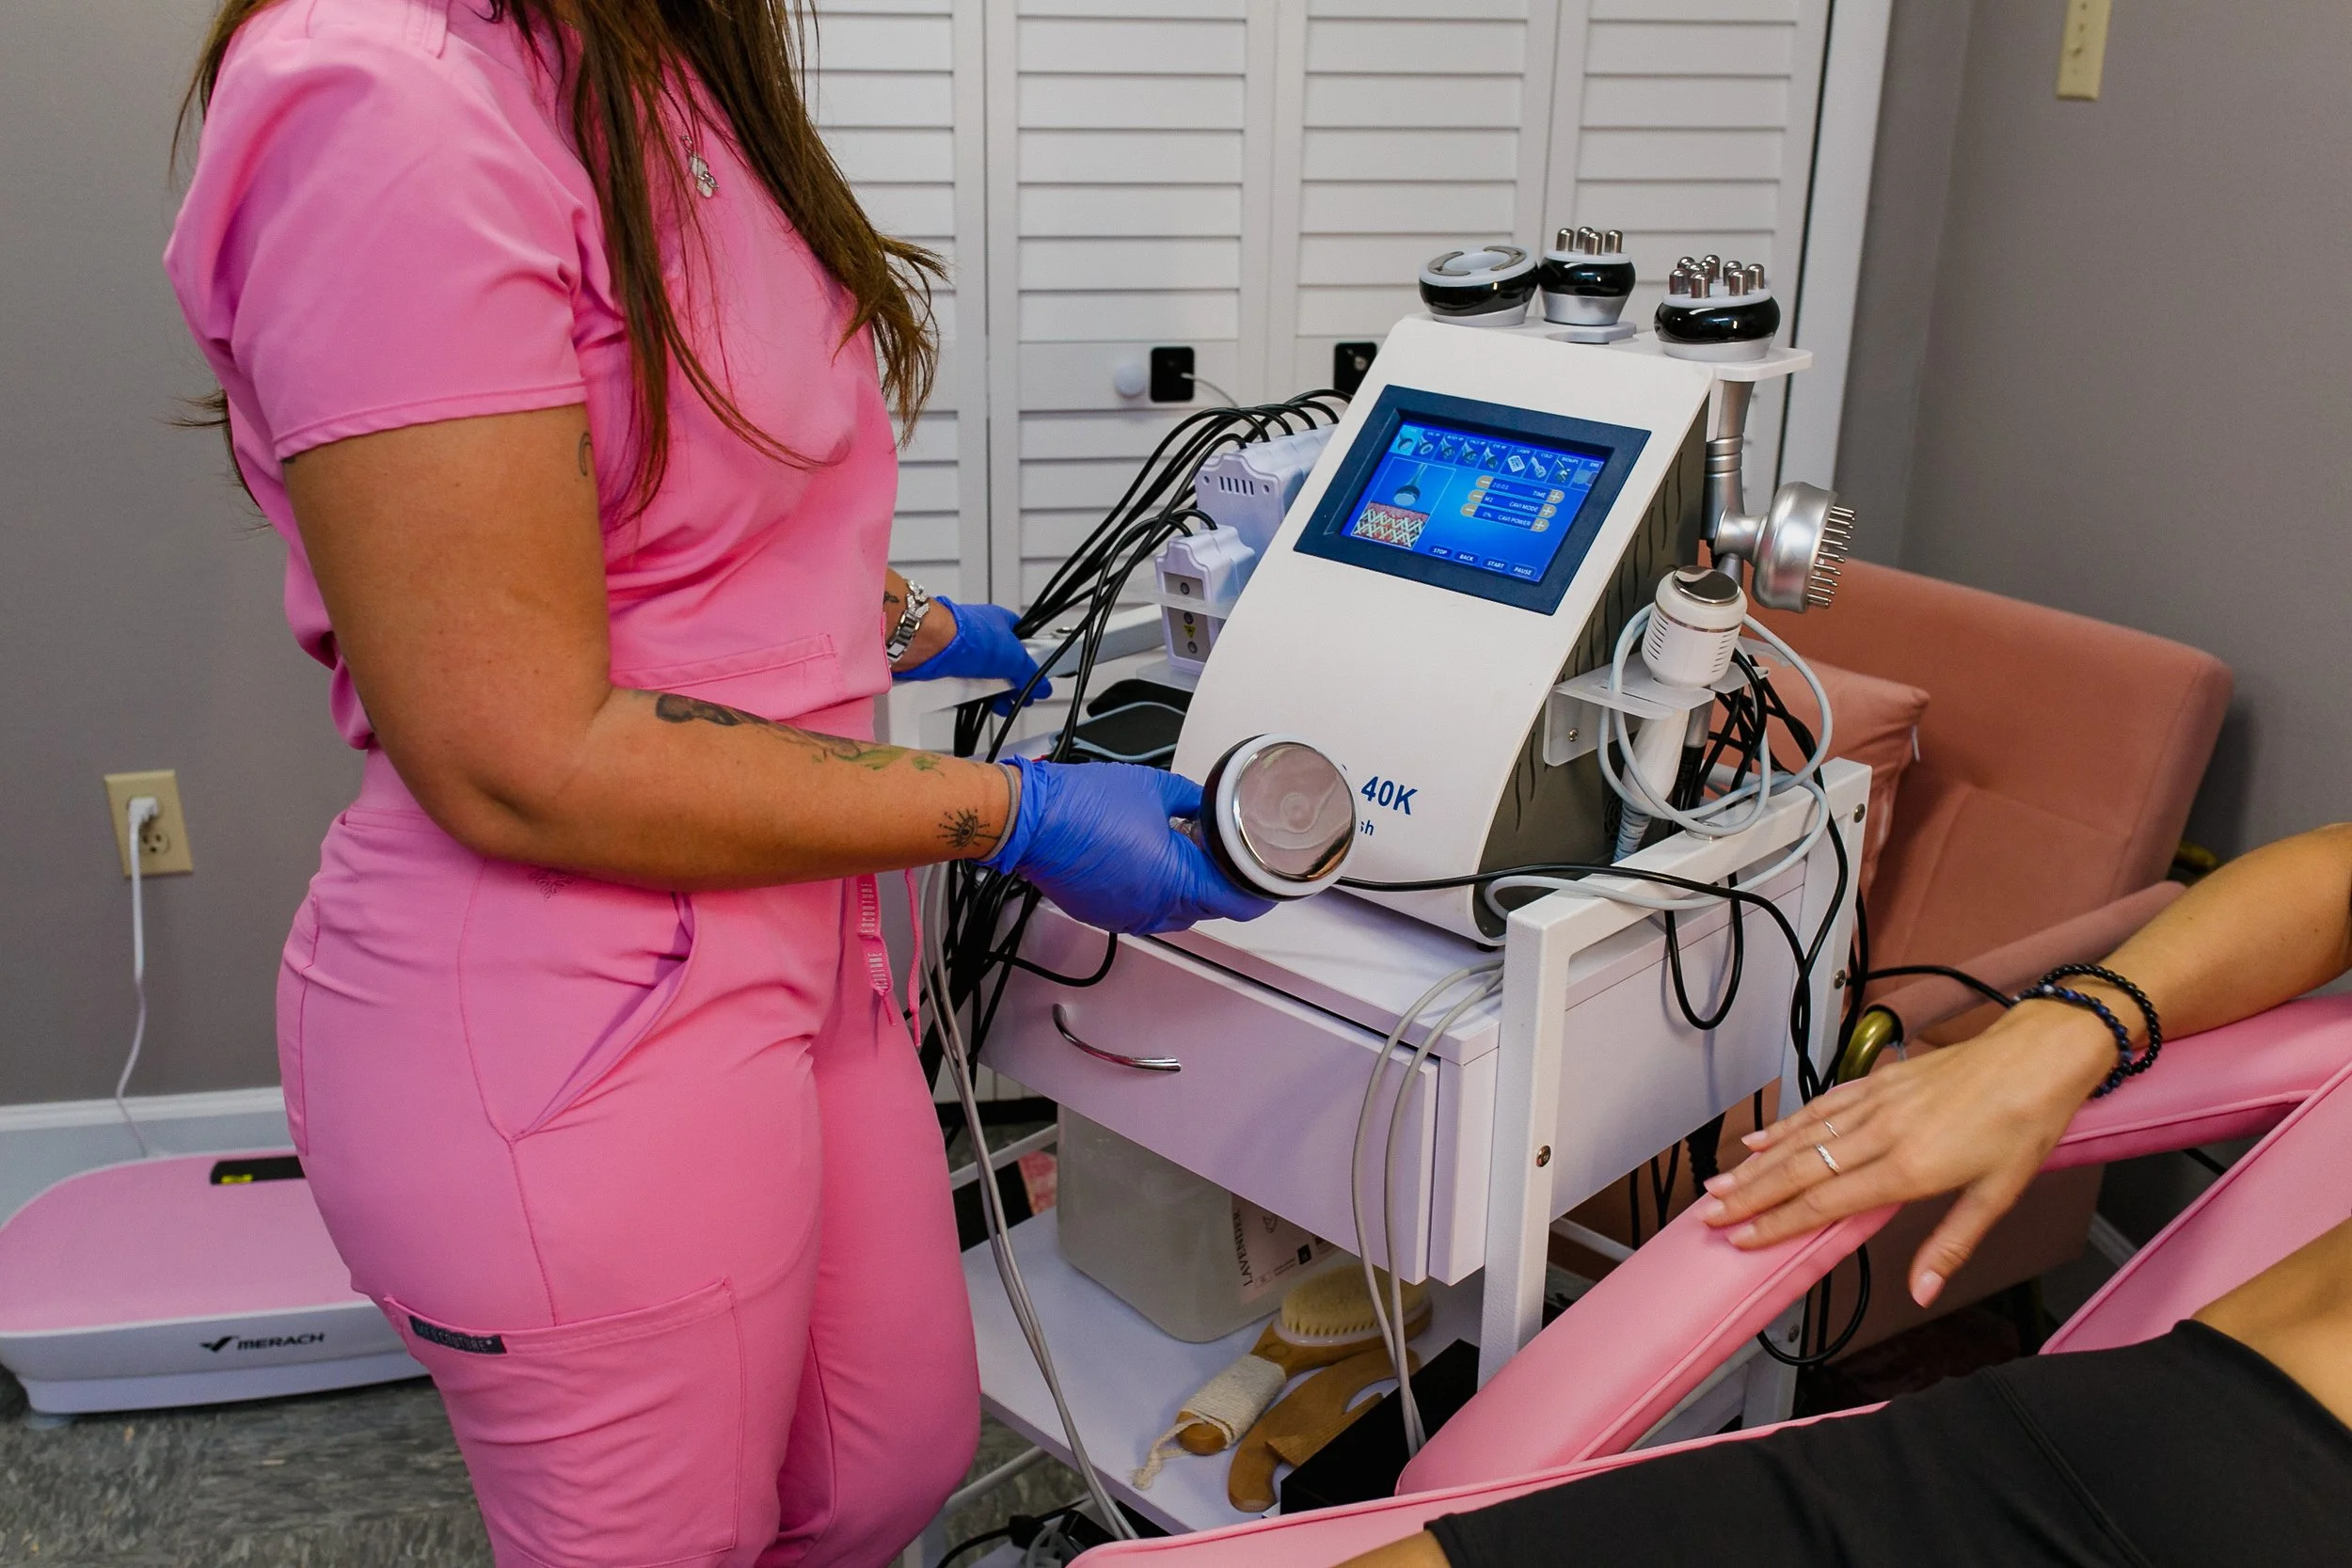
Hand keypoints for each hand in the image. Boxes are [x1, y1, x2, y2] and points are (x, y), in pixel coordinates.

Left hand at [892, 598, 1051, 715]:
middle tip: (1018, 696)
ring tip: (999, 704)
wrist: (931, 644)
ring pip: (984, 678)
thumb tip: (1043, 686)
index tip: (1035, 676)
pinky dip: (972, 695)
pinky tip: (978, 701)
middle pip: (1003, 664)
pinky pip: (965, 686)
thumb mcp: (1013, 656)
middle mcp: (982, 636)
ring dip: (992, 693)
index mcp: (1001, 622)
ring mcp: (964, 653)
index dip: (1030, 658)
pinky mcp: (948, 669)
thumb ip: (1030, 673)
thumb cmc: (968, 636)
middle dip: (1011, 683)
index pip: (1022, 639)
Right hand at [982, 758, 1274, 934]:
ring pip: (1177, 912)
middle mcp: (1154, 907)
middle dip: (1222, 884)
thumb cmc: (1083, 805)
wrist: (1032, 821)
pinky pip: (1145, 910)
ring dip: (1189, 890)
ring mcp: (1128, 916)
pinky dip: (1156, 892)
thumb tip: (1208, 808)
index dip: (1259, 892)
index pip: (1237, 902)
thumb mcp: (1158, 789)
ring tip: (1184, 853)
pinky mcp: (1105, 914)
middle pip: (1209, 908)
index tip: (1268, 880)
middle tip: (1225, 854)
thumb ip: (1194, 803)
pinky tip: (1150, 861)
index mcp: (1176, 880)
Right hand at [1697, 1000, 2118, 1307]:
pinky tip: (1763, 1137)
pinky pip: (1821, 1106)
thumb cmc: (2023, 1125)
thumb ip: (1951, 1245)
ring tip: (1721, 1183)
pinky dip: (1787, 1123)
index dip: (1779, 1223)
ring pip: (1802, 1137)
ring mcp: (1876, 1103)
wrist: (2035, 1059)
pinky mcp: (1878, 1083)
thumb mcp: (1998, 1195)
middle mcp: (1882, 1134)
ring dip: (1758, 1163)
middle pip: (1801, 1170)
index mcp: (1909, 1167)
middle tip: (1710, 1215)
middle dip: (1750, 1196)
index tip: (1743, 1238)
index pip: (1826, 1202)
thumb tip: (1921, 1290)